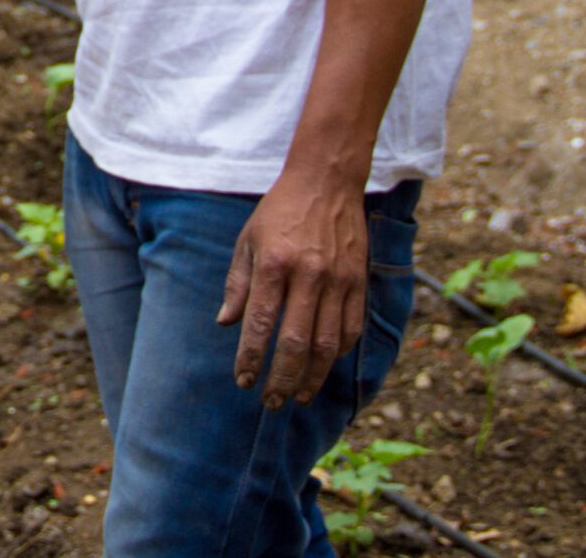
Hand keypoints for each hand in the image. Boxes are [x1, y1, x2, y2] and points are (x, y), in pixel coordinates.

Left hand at [215, 166, 369, 408]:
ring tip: (298, 395)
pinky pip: (351, 329)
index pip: (260, 325)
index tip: (244, 381)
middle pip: (296, 344)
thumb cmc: (278, 213)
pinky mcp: (359, 282)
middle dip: (282, 379)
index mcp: (274, 265)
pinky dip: (337, 354)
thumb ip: (237, 284)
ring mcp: (338, 281)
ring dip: (313, 377)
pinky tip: (324, 367)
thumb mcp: (247, 241)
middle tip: (271, 402)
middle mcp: (308, 275)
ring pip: (328, 344)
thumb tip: (226, 323)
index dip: (251, 359)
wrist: (325, 182)